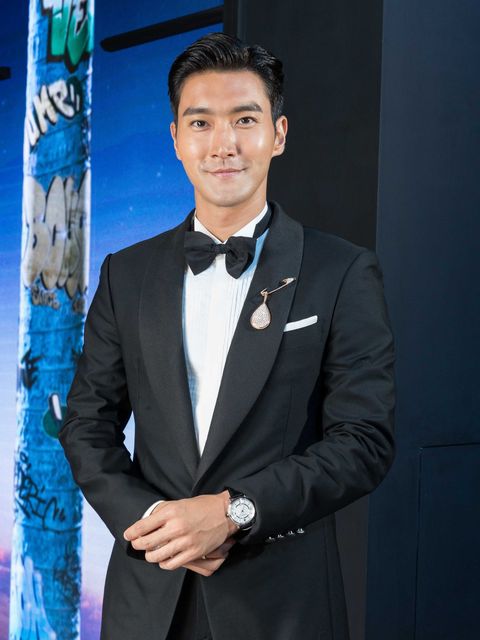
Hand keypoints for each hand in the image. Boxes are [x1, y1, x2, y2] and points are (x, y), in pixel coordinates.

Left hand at [123, 492, 239, 571]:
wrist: (224, 513)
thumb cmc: (202, 506)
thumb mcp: (179, 502)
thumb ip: (163, 512)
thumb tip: (146, 522)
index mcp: (171, 512)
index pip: (143, 526)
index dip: (131, 533)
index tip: (127, 536)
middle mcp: (176, 527)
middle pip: (146, 543)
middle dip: (138, 545)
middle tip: (137, 544)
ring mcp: (185, 541)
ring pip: (156, 556)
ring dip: (150, 556)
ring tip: (151, 553)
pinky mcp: (193, 552)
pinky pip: (171, 564)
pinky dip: (164, 563)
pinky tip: (164, 559)